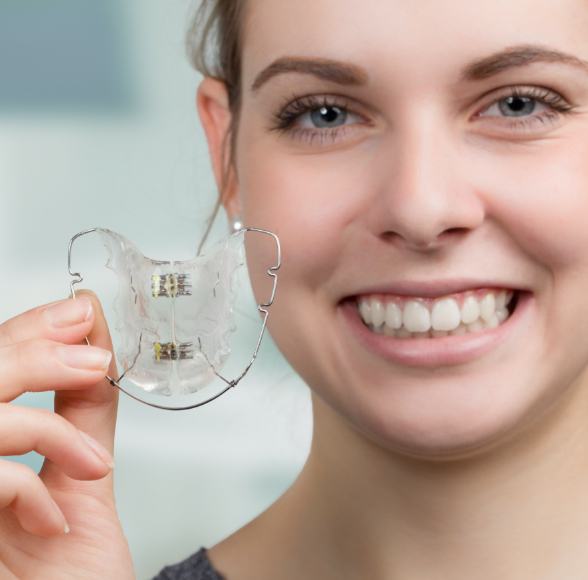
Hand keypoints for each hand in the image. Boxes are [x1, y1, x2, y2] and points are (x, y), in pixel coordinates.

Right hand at [0, 291, 134, 579]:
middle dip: (30, 354)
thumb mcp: (82, 478)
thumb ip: (84, 414)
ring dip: (44, 426)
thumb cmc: (71, 575)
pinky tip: (55, 518)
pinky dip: (26, 490)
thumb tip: (95, 344)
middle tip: (89, 354)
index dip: (26, 333)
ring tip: (92, 457)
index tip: (79, 312)